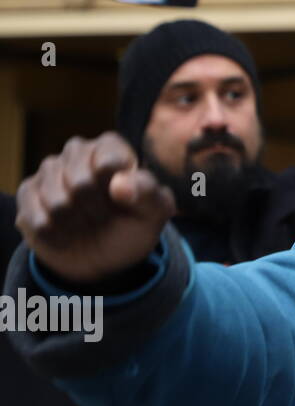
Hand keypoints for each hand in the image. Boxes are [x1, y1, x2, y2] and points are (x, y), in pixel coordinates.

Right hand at [15, 133, 175, 287]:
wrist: (105, 257)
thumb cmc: (133, 226)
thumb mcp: (155, 212)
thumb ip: (148, 191)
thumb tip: (119, 184)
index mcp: (110, 147)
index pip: (108, 163)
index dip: (118, 191)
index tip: (124, 201)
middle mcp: (77, 152)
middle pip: (81, 182)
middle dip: (96, 209)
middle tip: (104, 216)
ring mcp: (50, 171)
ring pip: (57, 201)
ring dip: (76, 223)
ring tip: (85, 223)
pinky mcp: (29, 193)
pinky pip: (35, 215)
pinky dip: (53, 232)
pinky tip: (63, 232)